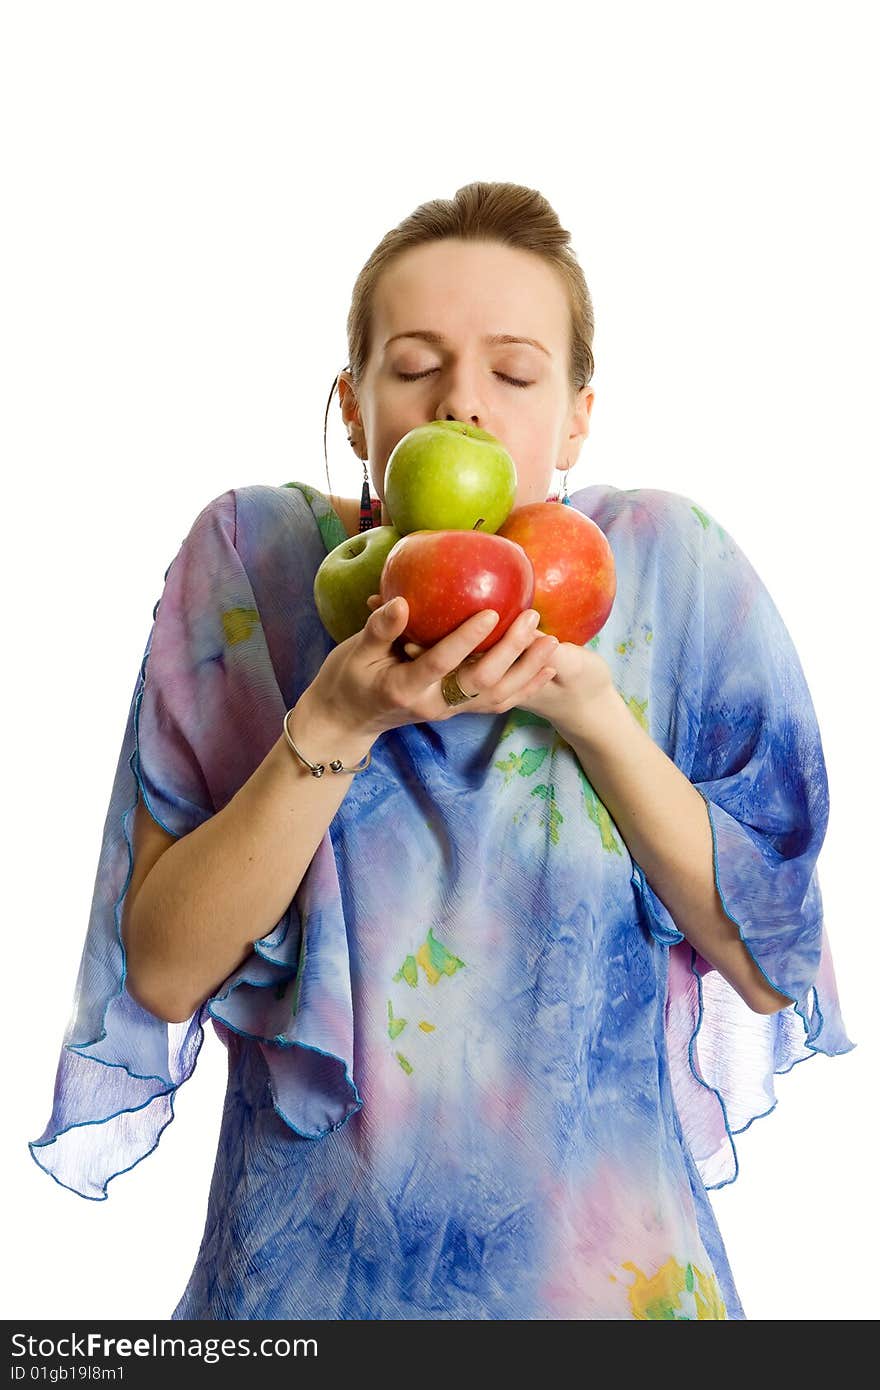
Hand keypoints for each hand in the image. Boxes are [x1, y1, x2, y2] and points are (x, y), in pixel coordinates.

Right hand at [308, 594, 558, 739]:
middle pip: (481, 681)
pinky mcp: (457, 710)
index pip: (442, 663)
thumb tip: (401, 601)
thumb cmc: (347, 680)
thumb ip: (379, 629)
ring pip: (496, 696)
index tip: (491, 612)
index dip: (467, 639)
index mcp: (405, 687)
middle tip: (532, 618)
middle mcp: (433, 704)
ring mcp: (448, 710)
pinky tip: (546, 668)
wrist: (346, 722)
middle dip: (511, 651)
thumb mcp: (354, 653)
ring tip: (551, 641)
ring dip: (527, 671)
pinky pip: (497, 702)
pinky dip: (525, 687)